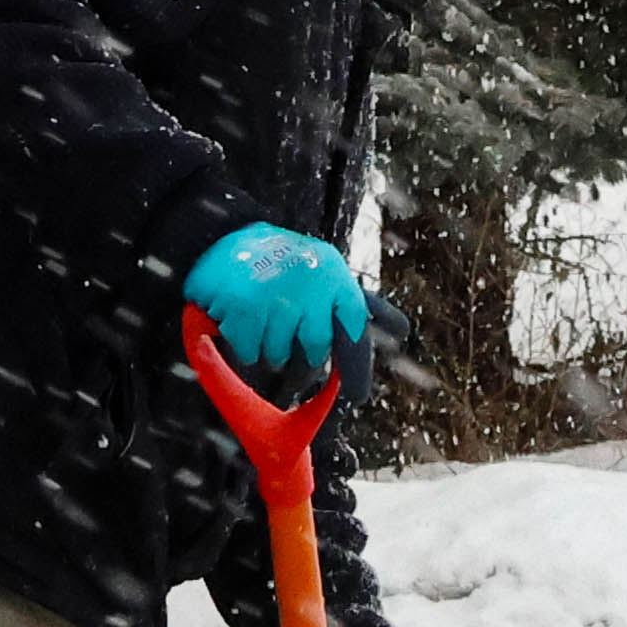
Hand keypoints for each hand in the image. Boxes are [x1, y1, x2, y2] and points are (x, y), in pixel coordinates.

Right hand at [184, 224, 370, 391]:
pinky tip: (239, 320)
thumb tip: (401, 329)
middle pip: (312, 353)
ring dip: (268, 348)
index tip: (357, 397)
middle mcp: (311, 288)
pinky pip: (248, 351)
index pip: (354, 333)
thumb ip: (359, 304)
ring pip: (277, 357)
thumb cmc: (286, 260)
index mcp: (336, 279)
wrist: (225, 230)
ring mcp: (277, 298)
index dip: (356, 370)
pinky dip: (242, 344)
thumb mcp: (327, 269)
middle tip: (289, 337)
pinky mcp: (243, 308)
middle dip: (301, 356)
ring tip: (261, 319)